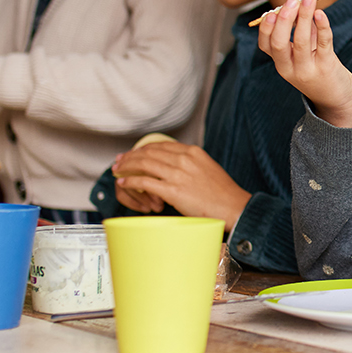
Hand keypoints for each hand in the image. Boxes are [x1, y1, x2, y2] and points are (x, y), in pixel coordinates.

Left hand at [112, 142, 251, 228]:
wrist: (234, 207)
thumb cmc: (223, 194)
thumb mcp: (207, 169)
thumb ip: (191, 165)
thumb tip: (175, 168)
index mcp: (193, 152)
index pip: (160, 145)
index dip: (142, 149)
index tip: (132, 153)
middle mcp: (185, 159)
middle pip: (149, 152)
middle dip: (130, 156)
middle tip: (119, 161)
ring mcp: (179, 174)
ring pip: (144, 164)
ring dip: (127, 167)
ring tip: (118, 170)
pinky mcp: (174, 191)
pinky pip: (145, 182)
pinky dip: (131, 181)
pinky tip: (124, 182)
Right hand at [257, 0, 351, 127]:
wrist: (337, 99)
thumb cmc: (319, 70)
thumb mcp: (304, 54)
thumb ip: (301, 32)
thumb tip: (299, 4)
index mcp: (282, 64)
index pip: (265, 45)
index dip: (266, 27)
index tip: (272, 11)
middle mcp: (290, 69)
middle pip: (279, 43)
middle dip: (284, 20)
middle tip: (292, 0)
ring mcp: (308, 70)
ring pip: (301, 41)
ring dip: (304, 17)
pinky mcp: (327, 67)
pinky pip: (324, 43)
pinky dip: (322, 26)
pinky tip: (321, 13)